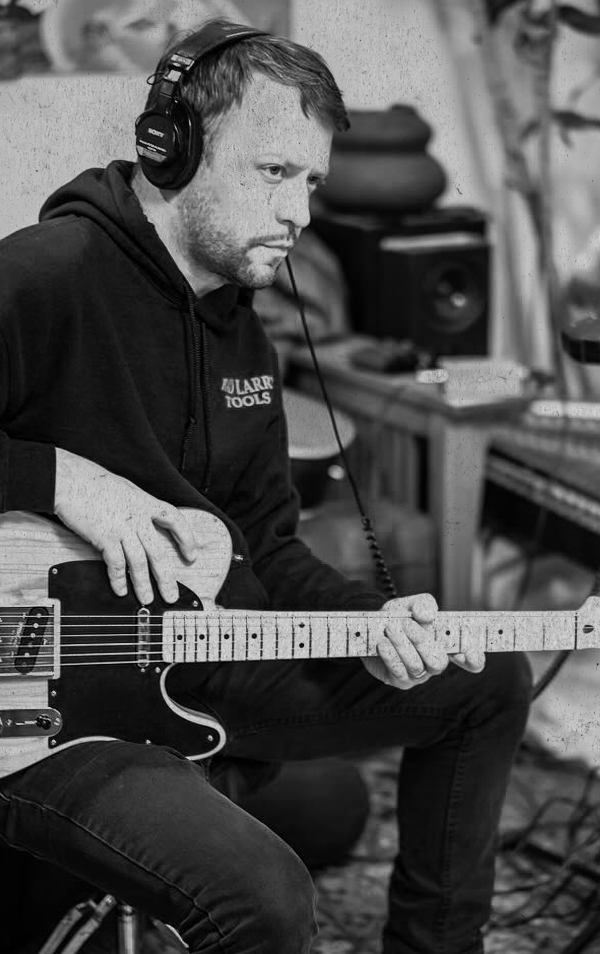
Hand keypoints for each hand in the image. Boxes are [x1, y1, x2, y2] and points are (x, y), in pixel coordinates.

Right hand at [53, 448, 197, 603]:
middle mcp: (138, 517)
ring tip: (146, 599)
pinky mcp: (105, 536)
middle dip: (166, 577)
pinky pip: (116, 563)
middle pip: (158, 552)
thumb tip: (141, 520)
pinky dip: (119, 579)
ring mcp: (122, 528)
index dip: (186, 538)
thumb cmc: (93, 483)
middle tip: (171, 595)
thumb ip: (136, 505)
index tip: (192, 555)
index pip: (175, 519)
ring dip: (143, 584)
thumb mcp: (125, 489)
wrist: (71, 480)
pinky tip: (121, 590)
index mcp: (145, 502)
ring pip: (139, 562)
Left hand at [361, 593, 484, 689]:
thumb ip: (422, 604)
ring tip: (390, 628)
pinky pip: (398, 672)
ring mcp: (418, 675)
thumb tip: (427, 615)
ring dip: (402, 645)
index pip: (469, 659)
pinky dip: (390, 655)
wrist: (372, 628)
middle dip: (422, 642)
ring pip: (416, 666)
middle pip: (438, 662)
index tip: (469, 652)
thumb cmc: (398, 617)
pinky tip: (383, 643)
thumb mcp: (410, 605)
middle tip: (406, 624)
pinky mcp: (399, 681)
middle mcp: (434, 663)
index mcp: (445, 645)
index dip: (474, 659)